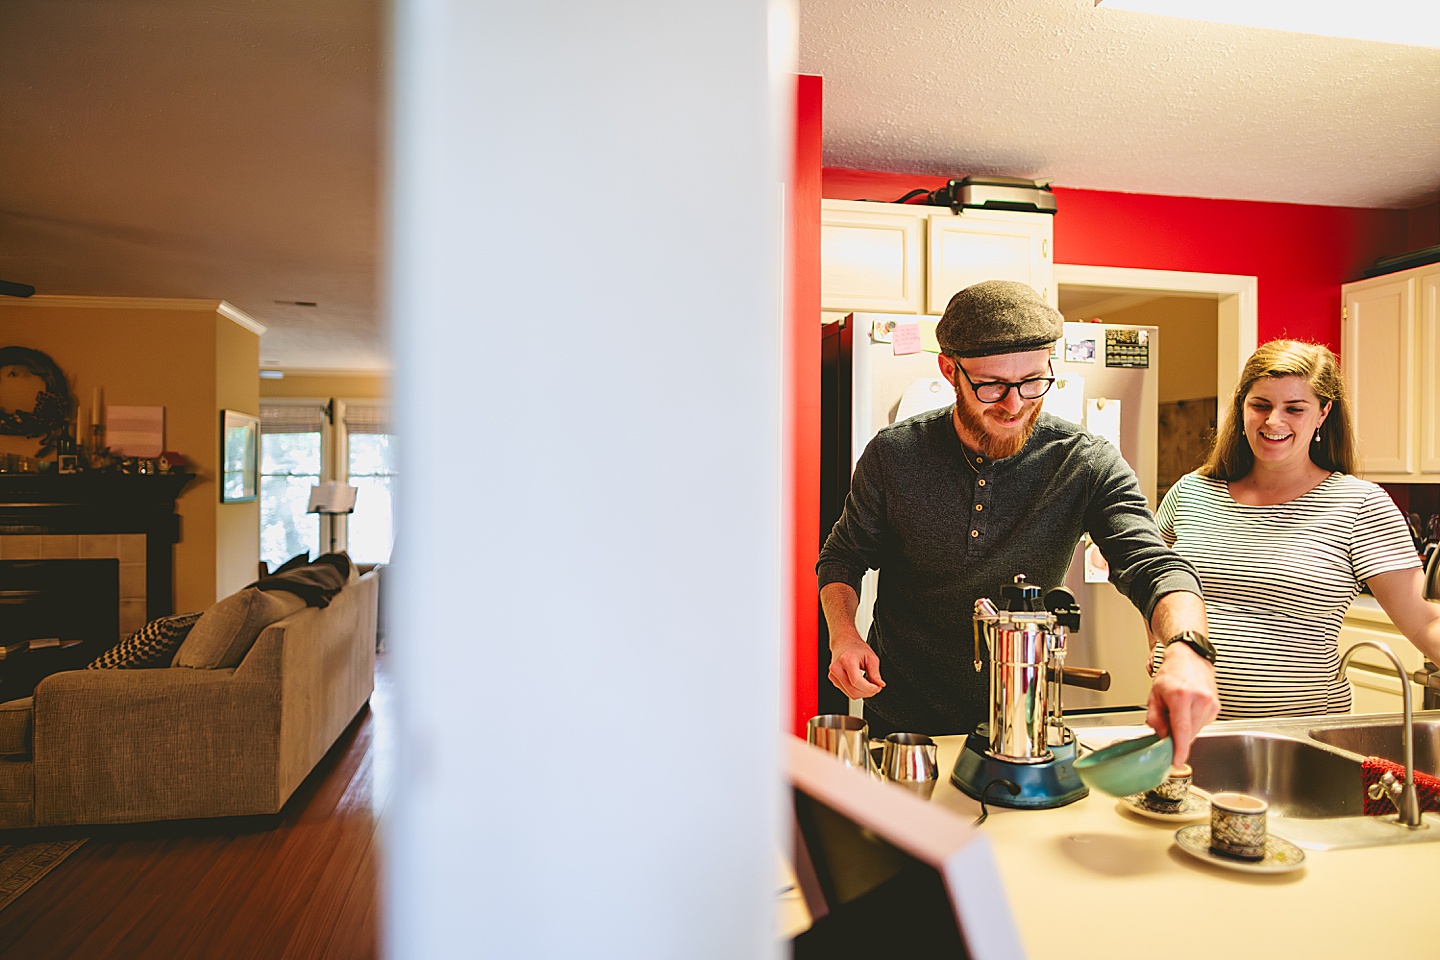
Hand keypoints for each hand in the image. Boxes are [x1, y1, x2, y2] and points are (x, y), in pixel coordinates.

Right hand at [828, 637, 884, 698]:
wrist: (844, 643)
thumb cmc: (856, 648)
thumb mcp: (871, 657)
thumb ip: (875, 673)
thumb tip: (880, 685)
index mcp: (846, 660)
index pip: (857, 681)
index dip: (869, 688)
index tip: (878, 687)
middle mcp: (836, 668)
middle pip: (853, 691)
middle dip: (867, 692)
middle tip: (876, 687)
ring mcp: (833, 675)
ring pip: (850, 694)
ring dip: (863, 693)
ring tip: (869, 685)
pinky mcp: (833, 680)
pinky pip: (847, 692)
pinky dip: (857, 691)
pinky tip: (861, 684)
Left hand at [1145, 642, 1219, 766]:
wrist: (1191, 658)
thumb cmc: (1171, 674)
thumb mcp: (1154, 694)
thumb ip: (1154, 718)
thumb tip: (1161, 736)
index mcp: (1181, 696)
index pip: (1181, 729)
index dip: (1179, 749)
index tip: (1176, 762)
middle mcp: (1199, 700)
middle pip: (1189, 733)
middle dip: (1177, 737)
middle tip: (1167, 726)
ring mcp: (1210, 703)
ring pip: (1196, 730)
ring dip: (1185, 729)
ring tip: (1178, 711)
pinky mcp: (1216, 707)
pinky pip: (1202, 724)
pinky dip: (1193, 722)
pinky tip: (1188, 710)